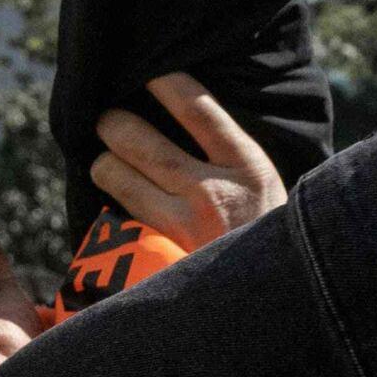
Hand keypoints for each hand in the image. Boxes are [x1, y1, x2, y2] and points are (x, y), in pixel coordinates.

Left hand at [91, 75, 287, 253]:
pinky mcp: (156, 261)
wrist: (273, 304)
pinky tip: (110, 209)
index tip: (148, 72)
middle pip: (141, 143)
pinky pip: (115, 221)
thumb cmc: (263, 241)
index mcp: (247, 168)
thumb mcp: (265, 194)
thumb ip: (229, 162)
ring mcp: (182, 229)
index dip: (168, 84)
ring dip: (103, 165)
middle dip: (114, 126)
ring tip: (106, 163)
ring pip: (117, 178)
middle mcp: (214, 194)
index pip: (200, 110)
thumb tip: (184, 120)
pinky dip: (108, 212)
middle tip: (107, 122)